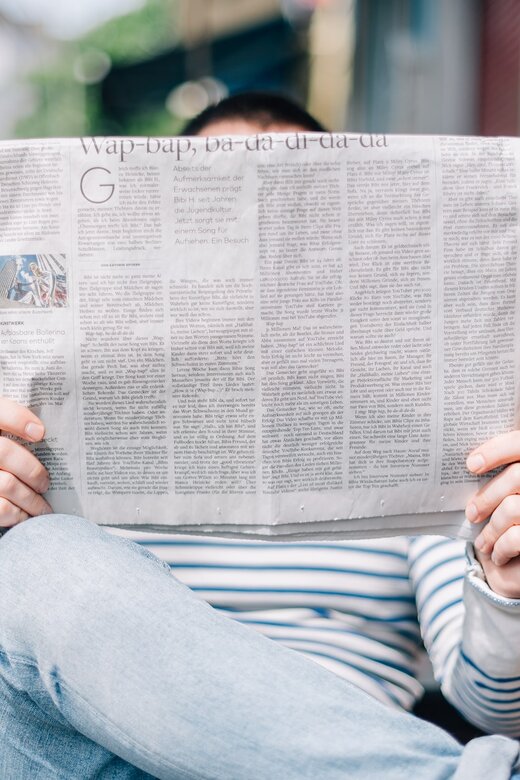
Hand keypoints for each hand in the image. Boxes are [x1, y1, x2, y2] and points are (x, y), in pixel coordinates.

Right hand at [0, 398, 50, 528]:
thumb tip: (42, 432)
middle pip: (3, 452)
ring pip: (7, 484)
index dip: (18, 419)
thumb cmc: (4, 458)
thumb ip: (15, 427)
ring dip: (31, 499)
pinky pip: (1, 508)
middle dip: (32, 470)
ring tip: (43, 506)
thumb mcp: (6, 436)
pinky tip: (26, 516)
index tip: (40, 433)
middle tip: (45, 482)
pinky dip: (17, 514)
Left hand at [466, 431, 519, 597]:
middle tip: (471, 514)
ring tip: (483, 542)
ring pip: (514, 508)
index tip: (471, 465)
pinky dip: (502, 547)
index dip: (496, 450)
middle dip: (488, 497)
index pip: (519, 442)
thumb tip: (467, 463)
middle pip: (517, 476)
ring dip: (491, 529)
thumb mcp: (507, 495)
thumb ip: (500, 477)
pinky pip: (517, 537)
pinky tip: (497, 555)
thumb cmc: (515, 525)